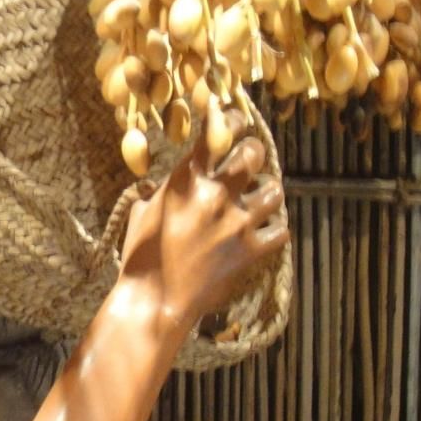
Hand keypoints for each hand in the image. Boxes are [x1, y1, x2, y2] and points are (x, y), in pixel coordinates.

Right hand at [113, 108, 288, 331]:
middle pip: (253, 155)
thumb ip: (160, 192)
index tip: (235, 120)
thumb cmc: (141, 258)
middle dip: (254, 153)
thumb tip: (165, 184)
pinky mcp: (251, 251)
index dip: (230, 120)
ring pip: (274, 191)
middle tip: (252, 159)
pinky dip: (274, 228)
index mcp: (185, 181)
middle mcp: (215, 195)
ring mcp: (237, 223)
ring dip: (269, 191)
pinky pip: (280, 230)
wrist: (155, 301)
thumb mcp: (141, 214)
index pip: (215, 134)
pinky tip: (265, 230)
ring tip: (263, 195)